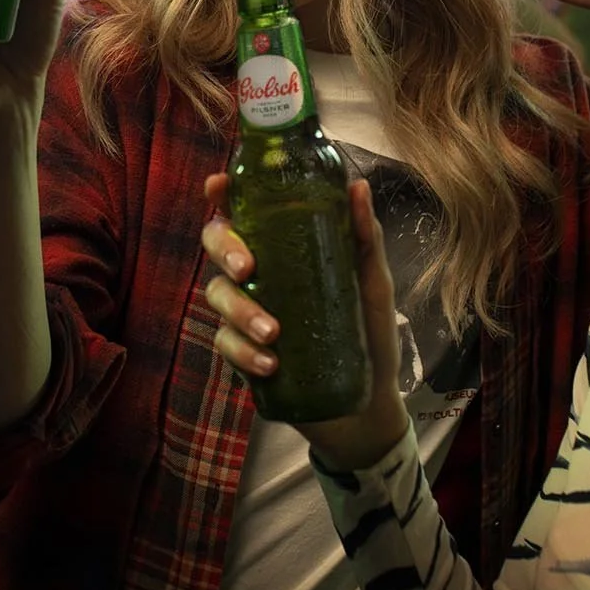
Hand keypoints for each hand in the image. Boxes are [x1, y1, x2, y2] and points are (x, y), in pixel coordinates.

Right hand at [200, 173, 408, 471]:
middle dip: (225, 251)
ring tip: (273, 332)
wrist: (366, 403)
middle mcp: (257, 273)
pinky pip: (226, 344)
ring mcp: (245, 313)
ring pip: (218, 295)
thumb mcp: (373, 284)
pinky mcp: (242, 353)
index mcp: (283, 246)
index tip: (217, 187)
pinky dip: (244, 352)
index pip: (244, 211)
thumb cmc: (369, 332)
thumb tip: (358, 187)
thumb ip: (364, 239)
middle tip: (247, 267)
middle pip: (217, 245)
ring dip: (240, 311)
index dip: (222, 195)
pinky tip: (270, 363)